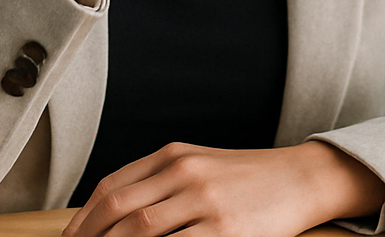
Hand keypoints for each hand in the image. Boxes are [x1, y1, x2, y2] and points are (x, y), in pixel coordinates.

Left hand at [63, 141, 384, 236]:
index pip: (111, 187)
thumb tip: (114, 214)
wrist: (302, 179)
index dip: (82, 219)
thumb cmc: (248, 179)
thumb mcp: (201, 166)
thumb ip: (160, 183)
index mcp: (174, 156)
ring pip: (140, 232)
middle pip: (117, 210)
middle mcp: (185, 174)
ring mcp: (205, 202)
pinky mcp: (226, 232)